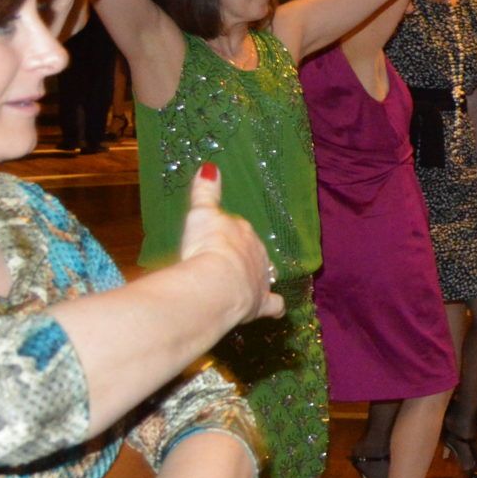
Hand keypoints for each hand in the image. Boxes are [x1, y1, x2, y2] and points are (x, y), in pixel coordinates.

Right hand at [179, 163, 281, 321]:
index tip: (220, 238)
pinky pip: (274, 305)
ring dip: (258, 277)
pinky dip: (275, 306)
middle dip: (244, 255)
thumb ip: (205, 192)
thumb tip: (210, 167)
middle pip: (253, 252)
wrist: (217, 282)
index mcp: (243, 233)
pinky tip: (274, 310)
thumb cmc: (207, 245)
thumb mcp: (201, 214)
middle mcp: (258, 255)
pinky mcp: (261, 304)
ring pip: (265, 275)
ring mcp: (262, 280)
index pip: (239, 230)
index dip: (230, 235)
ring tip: (246, 281)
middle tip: (227, 261)